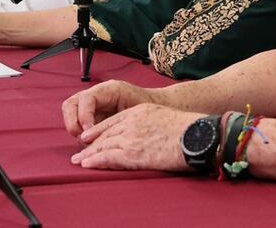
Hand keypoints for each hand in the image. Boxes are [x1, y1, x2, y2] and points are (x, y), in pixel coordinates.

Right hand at [61, 79, 155, 136]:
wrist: (157, 108)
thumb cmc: (149, 108)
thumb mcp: (136, 111)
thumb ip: (118, 120)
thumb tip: (98, 135)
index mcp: (108, 89)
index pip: (86, 98)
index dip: (83, 115)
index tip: (88, 131)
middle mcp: (97, 95)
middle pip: (71, 104)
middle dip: (73, 123)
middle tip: (83, 138)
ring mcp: (93, 106)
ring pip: (71, 114)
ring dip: (75, 130)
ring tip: (87, 143)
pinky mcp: (93, 117)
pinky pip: (78, 125)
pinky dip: (81, 135)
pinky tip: (91, 144)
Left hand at [70, 103, 200, 170]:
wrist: (195, 134)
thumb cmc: (187, 128)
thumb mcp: (164, 116)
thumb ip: (151, 122)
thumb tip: (151, 133)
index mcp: (139, 112)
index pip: (113, 121)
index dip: (99, 130)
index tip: (89, 136)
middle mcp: (131, 122)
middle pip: (105, 133)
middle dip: (91, 143)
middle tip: (80, 151)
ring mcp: (131, 137)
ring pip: (103, 145)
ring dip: (89, 154)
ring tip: (79, 160)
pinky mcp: (133, 152)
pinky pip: (108, 157)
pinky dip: (95, 160)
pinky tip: (87, 164)